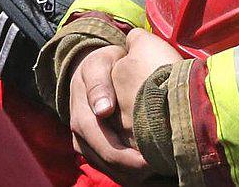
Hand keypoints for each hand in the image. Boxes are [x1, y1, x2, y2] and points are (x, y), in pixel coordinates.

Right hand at [67, 33, 183, 182]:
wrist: (94, 71)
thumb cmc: (104, 65)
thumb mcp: (101, 64)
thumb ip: (99, 83)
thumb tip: (103, 111)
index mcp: (81, 114)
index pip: (100, 141)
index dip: (123, 156)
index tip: (147, 161)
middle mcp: (80, 132)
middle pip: (105, 159)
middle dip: (131, 169)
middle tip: (158, 170)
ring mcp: (85, 143)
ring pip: (106, 168)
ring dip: (130, 174)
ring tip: (157, 173)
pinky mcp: (92, 150)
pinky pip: (109, 168)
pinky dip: (128, 173)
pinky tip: (148, 173)